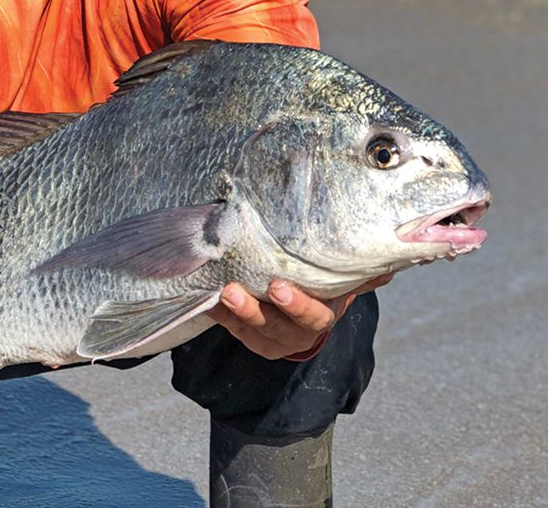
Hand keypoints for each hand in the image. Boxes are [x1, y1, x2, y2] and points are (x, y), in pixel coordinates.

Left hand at [207, 273, 393, 360]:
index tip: (278, 286)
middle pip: (275, 327)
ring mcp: (270, 337)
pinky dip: (216, 311)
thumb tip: (395, 261)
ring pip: (250, 330)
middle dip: (255, 310)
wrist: (307, 306)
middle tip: (233, 290)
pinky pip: (229, 326)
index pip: (313, 318)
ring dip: (232, 311)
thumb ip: (363, 270)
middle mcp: (297, 332)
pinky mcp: (247, 335)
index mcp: (323, 316)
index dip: (296, 306)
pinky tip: (203, 293)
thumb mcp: (343, 276)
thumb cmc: (325, 283)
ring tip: (217, 290)